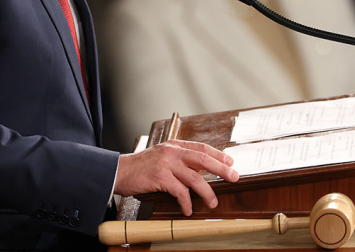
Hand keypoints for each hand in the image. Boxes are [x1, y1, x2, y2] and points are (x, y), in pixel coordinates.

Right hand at [114, 140, 238, 215]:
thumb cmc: (141, 167)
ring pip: (195, 177)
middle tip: (234, 177)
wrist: (119, 171)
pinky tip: (188, 209)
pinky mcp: (161, 176)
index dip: (218, 154)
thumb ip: (177, 159)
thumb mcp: (161, 156)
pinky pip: (180, 191)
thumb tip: (198, 170)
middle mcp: (172, 151)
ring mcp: (167, 163)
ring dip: (207, 192)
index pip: (201, 147)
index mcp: (174, 145)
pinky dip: (186, 202)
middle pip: (203, 159)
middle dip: (222, 169)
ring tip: (213, 202)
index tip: (230, 162)